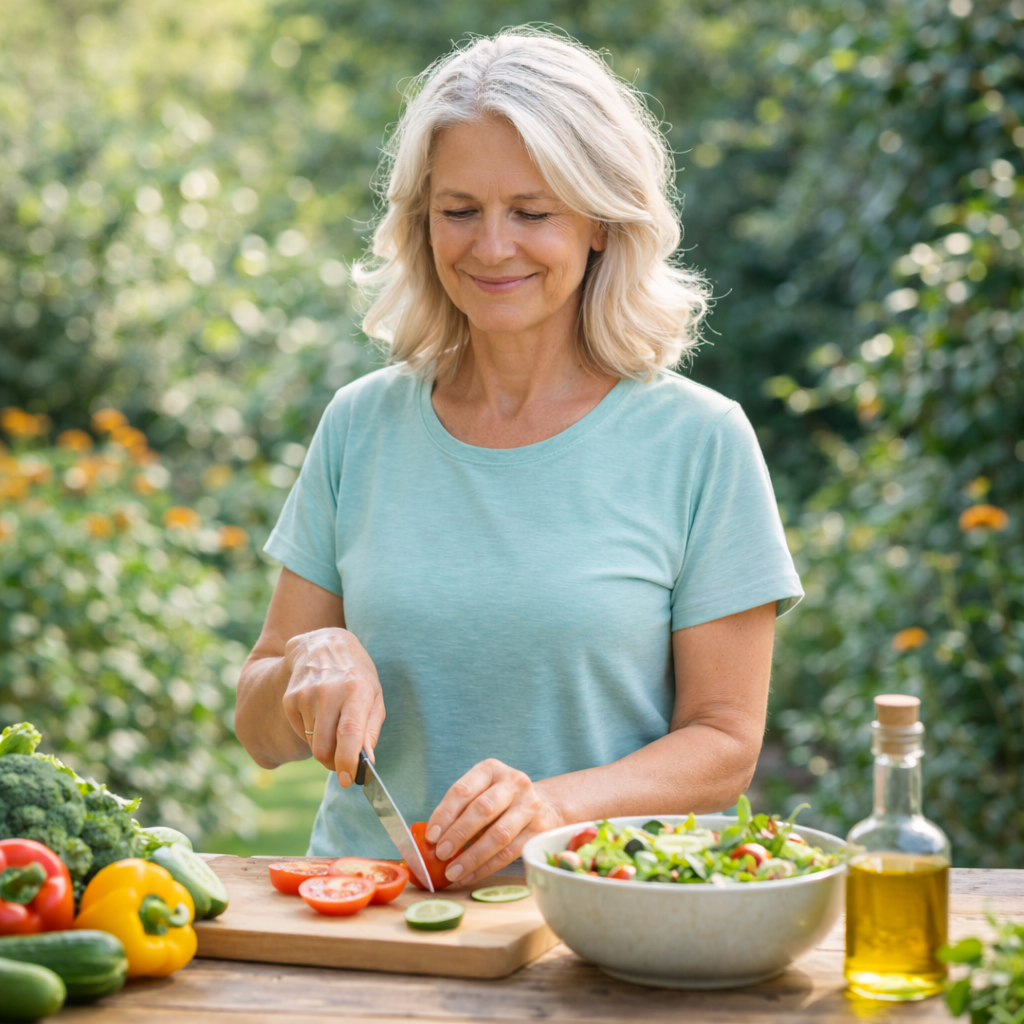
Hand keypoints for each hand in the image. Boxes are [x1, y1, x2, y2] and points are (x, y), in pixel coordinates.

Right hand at [280, 627, 384, 785]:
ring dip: (325, 747)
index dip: (348, 761)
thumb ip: (371, 730)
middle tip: (344, 760)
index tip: (349, 780)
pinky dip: (313, 734)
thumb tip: (367, 762)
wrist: (323, 644)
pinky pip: (302, 734)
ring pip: (314, 744)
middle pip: (326, 747)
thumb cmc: (356, 674)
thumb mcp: (374, 695)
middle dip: (335, 763)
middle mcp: (329, 692)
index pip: (349, 733)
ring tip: (334, 724)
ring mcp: (306, 695)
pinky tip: (320, 713)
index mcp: (357, 690)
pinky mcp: (290, 700)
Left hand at [425, 759, 562, 884]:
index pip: (463, 790)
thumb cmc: (499, 801)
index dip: (445, 814)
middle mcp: (513, 783)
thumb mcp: (479, 794)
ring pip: (499, 834)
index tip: (431, 836)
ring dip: (472, 856)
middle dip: (458, 834)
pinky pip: (510, 852)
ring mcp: (529, 805)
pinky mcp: (539, 829)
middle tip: (441, 854)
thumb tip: (433, 841)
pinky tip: (470, 876)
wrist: (542, 804)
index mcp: (491, 770)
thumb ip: (458, 812)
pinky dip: (487, 867)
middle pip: (483, 810)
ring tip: (453, 872)